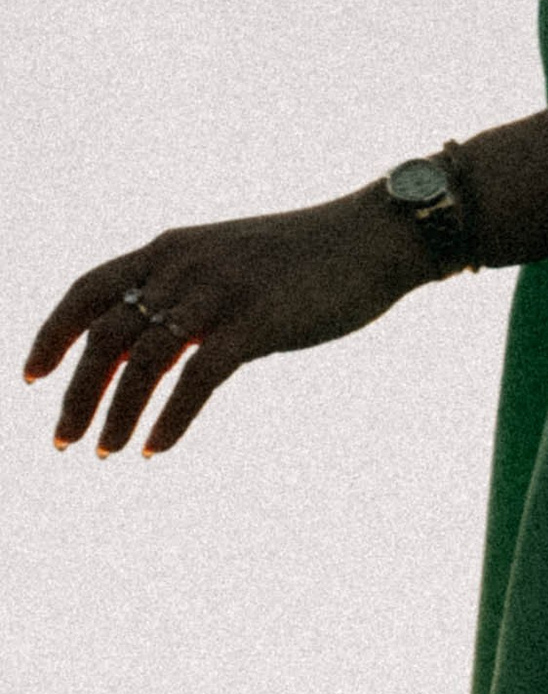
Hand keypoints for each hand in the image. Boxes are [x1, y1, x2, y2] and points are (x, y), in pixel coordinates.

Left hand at [23, 190, 435, 458]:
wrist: (368, 239)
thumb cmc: (306, 260)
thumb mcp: (230, 268)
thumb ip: (189, 297)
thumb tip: (160, 344)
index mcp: (168, 249)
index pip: (88, 291)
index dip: (53, 333)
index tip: (32, 377)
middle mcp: (180, 267)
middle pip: (105, 334)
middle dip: (76, 392)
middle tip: (62, 440)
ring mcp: (217, 294)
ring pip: (143, 361)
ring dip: (116, 414)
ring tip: (104, 454)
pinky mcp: (256, 324)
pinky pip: (197, 379)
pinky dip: (170, 420)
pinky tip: (154, 450)